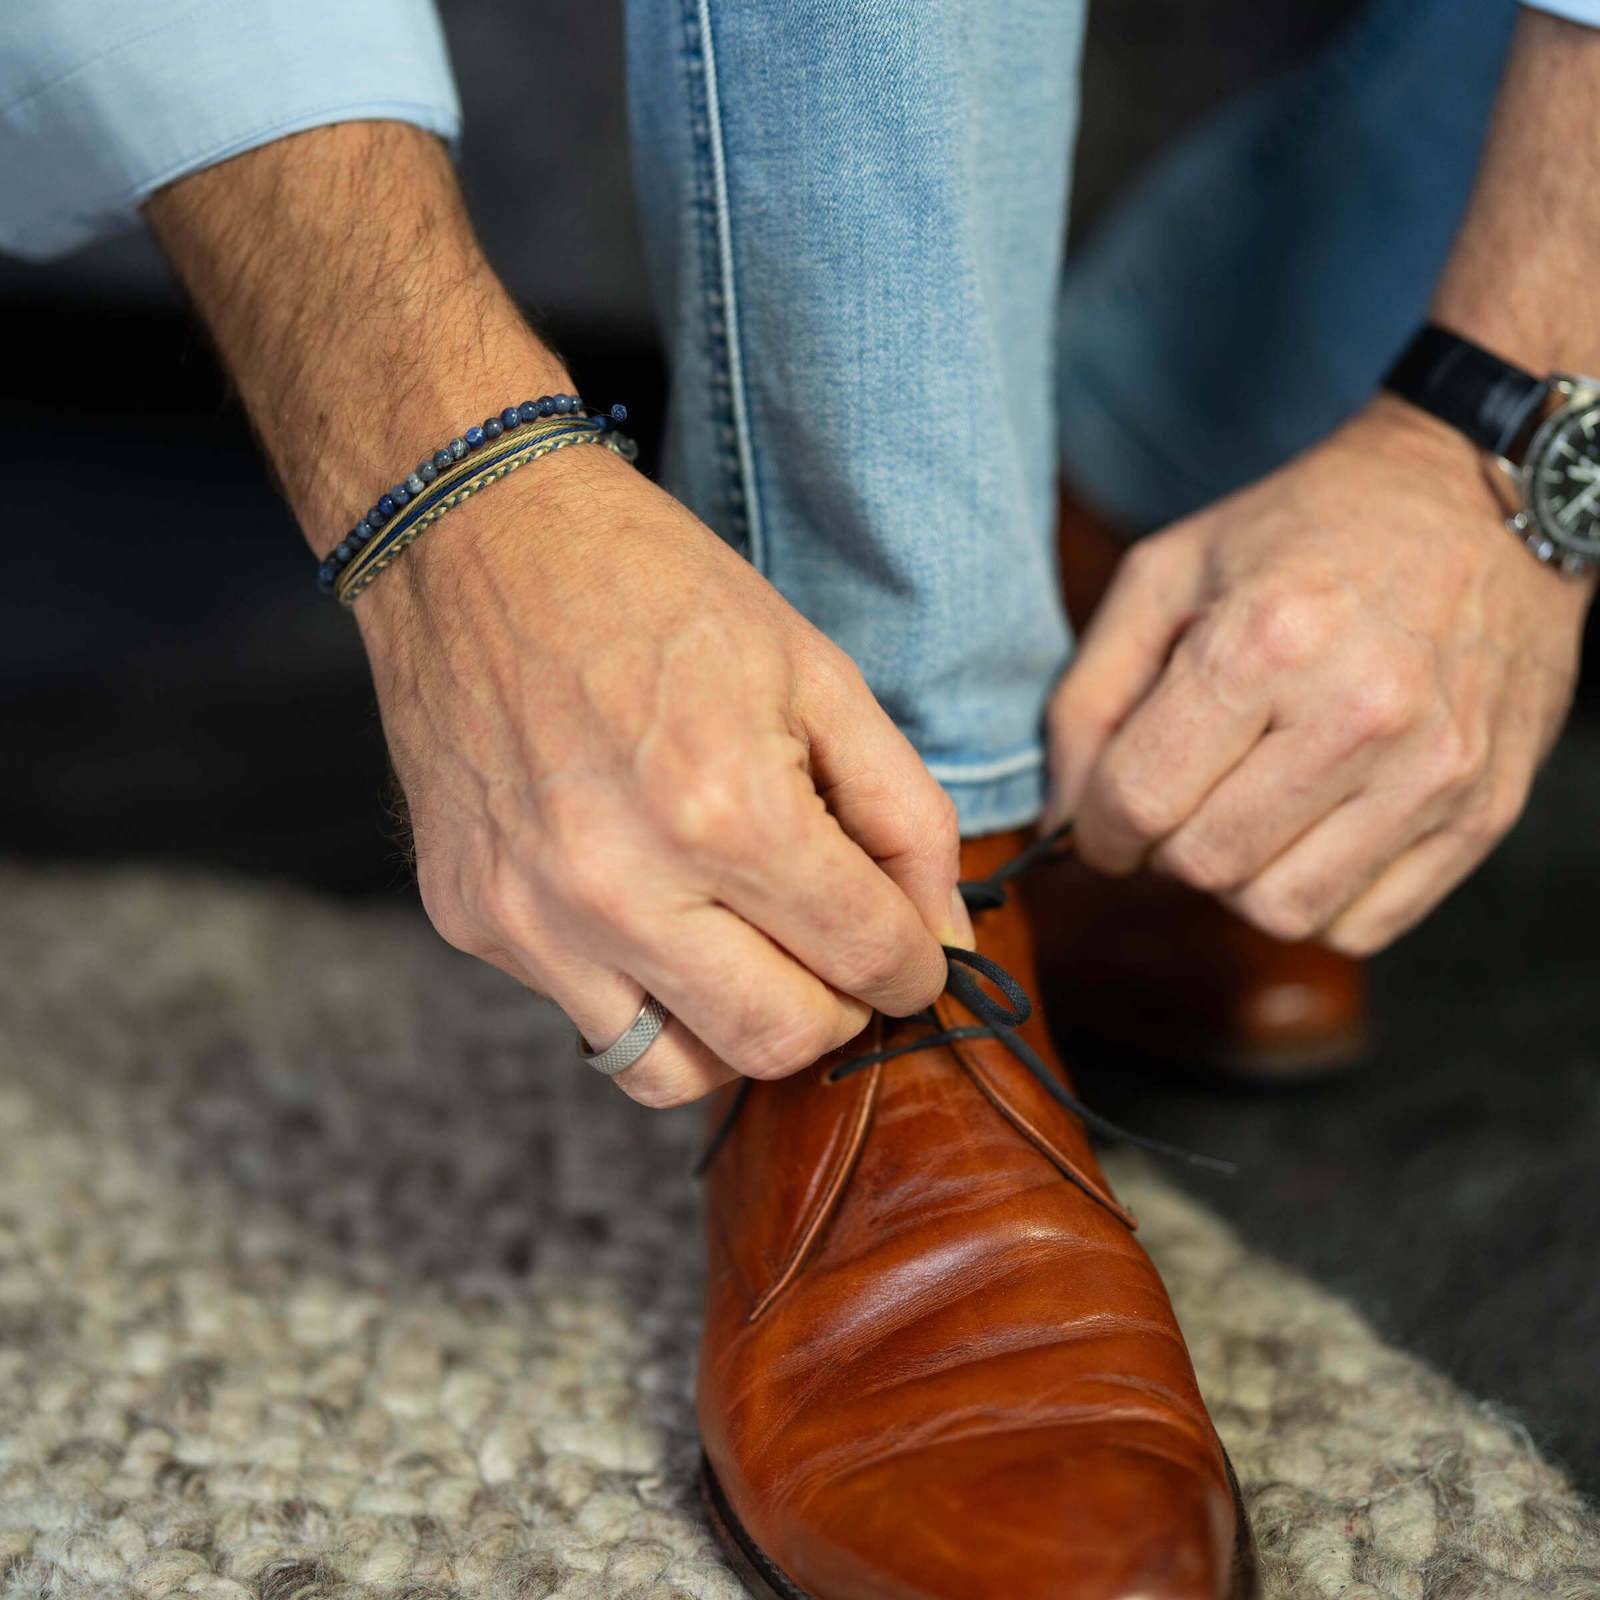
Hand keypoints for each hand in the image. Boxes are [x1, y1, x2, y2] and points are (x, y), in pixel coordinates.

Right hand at [359, 444, 965, 1106]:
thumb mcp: (819, 674)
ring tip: (749, 955)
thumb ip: (905, 816)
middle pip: (782, 1042)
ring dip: (740, 1031)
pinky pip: (588, 1020)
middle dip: (840, 1009)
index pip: (868, 958)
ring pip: (677, 1074)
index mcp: (727, 807)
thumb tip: (943, 936)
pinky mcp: (472, 921)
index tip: (912, 952)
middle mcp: (620, 884)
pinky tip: (654, 916)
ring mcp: (532, 916)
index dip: (917, 966)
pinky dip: (645, 995)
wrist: (475, 537)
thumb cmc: (658, 590)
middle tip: (838, 953)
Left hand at [1046, 397, 1592, 953]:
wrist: (1479, 502)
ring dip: (1241, 879)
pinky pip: (1362, 926)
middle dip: (1166, 847)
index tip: (1108, 815)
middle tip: (1185, 796)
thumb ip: (1088, 700)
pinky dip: (1319, 899)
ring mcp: (1435, 771)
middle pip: (1204, 864)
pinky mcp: (1486, 814)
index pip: (1139, 800)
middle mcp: (1362, 711)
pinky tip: (1315, 828)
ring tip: (1251, 810)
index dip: (1099, 827)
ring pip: (1282, 911)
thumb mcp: (1166, 574)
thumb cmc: (1306, 533)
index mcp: (1269, 640)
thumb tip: (1062, 821)